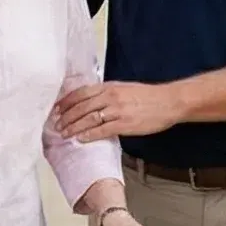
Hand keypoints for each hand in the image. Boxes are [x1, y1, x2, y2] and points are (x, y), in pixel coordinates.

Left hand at [53, 80, 183, 142]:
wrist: (169, 102)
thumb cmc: (149, 96)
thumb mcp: (125, 88)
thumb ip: (108, 92)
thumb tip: (92, 100)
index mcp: (109, 87)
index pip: (81, 93)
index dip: (66, 102)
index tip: (56, 109)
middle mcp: (110, 96)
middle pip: (81, 107)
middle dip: (66, 117)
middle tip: (56, 125)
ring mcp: (117, 110)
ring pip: (88, 119)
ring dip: (73, 127)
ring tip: (64, 134)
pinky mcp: (125, 124)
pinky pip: (102, 130)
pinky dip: (89, 135)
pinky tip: (81, 139)